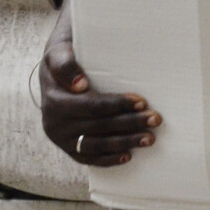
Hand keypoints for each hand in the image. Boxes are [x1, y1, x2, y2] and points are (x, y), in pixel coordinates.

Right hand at [39, 8, 159, 166]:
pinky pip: (87, 158)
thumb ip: (65, 63)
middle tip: (156, 119)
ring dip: (125, 142)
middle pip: (97, 127)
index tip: (142, 100)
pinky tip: (128, 156)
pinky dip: (108, 159)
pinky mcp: (67, 147)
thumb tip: (79, 85)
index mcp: (53, 99)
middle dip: (129, 123)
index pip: (91, 106)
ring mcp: (60, 138)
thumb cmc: (66, 55)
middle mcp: (53, 122)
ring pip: (95, 145)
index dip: (117, 105)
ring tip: (150, 138)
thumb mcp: (60, 50)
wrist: (54, 69)